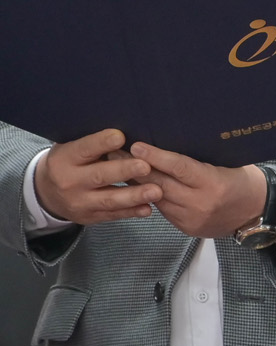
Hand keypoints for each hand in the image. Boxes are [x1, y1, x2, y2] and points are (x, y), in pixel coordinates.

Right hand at [34, 129, 159, 225]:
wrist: (48, 193)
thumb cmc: (71, 161)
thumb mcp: (73, 147)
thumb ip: (94, 141)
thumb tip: (126, 128)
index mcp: (65, 158)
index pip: (85, 149)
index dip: (102, 143)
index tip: (121, 136)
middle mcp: (70, 181)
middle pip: (100, 176)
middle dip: (124, 171)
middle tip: (146, 166)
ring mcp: (79, 202)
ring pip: (109, 199)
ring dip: (134, 196)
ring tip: (156, 191)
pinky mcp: (89, 217)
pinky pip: (113, 215)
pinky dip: (131, 212)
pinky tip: (147, 208)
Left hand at [129, 143, 266, 239]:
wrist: (256, 212)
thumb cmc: (242, 180)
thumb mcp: (226, 164)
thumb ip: (198, 161)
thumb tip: (167, 145)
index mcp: (213, 183)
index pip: (179, 168)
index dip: (156, 156)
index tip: (136, 146)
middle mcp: (200, 203)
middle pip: (161, 184)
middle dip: (136, 168)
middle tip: (115, 153)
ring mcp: (191, 218)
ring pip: (156, 198)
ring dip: (137, 184)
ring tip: (120, 168)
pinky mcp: (185, 228)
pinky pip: (163, 210)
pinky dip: (150, 197)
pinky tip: (137, 187)